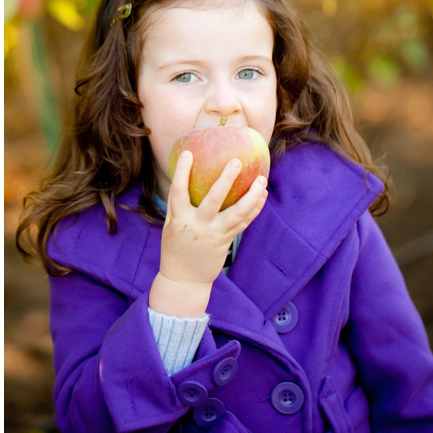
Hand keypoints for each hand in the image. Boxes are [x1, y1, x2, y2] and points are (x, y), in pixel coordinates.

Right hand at [149, 150, 267, 315]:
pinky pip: (243, 222)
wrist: (184, 279)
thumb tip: (188, 179)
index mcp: (178, 219)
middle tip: (236, 161)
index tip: (189, 153)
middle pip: (213, 199)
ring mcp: (213, 234)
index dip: (183, 172)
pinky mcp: (225, 241)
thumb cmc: (175, 248)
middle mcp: (197, 225)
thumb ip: (180, 207)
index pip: (178, 192)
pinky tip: (261, 195)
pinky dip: (254, 208)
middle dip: (225, 179)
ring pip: (237, 212)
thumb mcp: (171, 226)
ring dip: (251, 195)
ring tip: (261, 180)